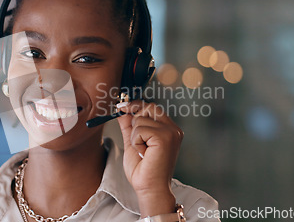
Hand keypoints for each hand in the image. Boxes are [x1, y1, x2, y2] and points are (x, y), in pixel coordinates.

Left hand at [117, 100, 183, 216]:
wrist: (149, 188)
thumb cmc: (143, 169)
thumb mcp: (132, 142)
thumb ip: (128, 125)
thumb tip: (121, 109)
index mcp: (169, 129)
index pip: (152, 107)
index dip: (135, 106)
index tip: (121, 107)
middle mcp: (173, 129)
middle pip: (148, 107)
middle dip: (135, 120)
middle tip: (135, 139)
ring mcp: (170, 132)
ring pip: (140, 119)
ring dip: (134, 136)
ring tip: (142, 151)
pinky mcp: (164, 137)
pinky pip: (140, 129)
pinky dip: (136, 141)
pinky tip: (143, 153)